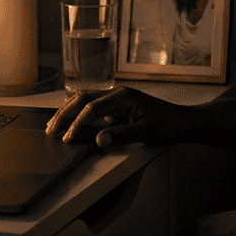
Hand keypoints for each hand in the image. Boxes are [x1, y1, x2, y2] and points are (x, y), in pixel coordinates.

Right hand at [44, 86, 188, 147]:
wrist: (185, 122)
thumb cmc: (170, 125)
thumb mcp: (146, 132)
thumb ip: (122, 135)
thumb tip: (99, 140)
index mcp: (123, 96)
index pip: (92, 107)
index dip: (78, 123)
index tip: (68, 138)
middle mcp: (117, 95)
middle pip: (83, 99)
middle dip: (65, 114)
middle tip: (50, 129)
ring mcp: (117, 101)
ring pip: (86, 103)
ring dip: (69, 114)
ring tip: (54, 125)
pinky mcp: (118, 109)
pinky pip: (94, 111)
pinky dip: (80, 118)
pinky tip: (72, 127)